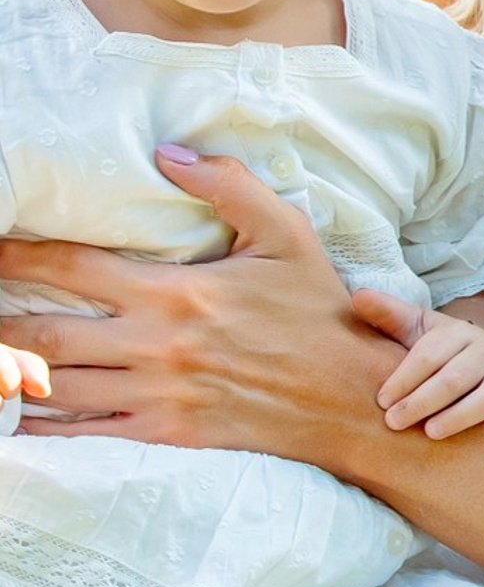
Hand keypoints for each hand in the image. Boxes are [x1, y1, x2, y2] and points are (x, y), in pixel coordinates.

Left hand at [2, 148, 387, 458]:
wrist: (346, 396)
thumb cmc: (316, 312)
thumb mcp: (286, 235)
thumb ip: (229, 186)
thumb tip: (170, 153)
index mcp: (176, 291)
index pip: (75, 267)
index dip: (20, 256)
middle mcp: (155, 344)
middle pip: (47, 333)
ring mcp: (156, 394)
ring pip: (57, 385)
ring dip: (13, 371)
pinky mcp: (164, 433)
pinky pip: (86, 432)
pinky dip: (43, 424)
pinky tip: (18, 412)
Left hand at [378, 313, 483, 444]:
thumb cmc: (442, 352)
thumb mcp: (417, 330)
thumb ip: (389, 315)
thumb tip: (358, 296)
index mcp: (459, 333)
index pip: (431, 352)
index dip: (405, 376)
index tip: (382, 400)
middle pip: (457, 375)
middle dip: (423, 400)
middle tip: (395, 422)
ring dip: (463, 414)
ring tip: (433, 433)